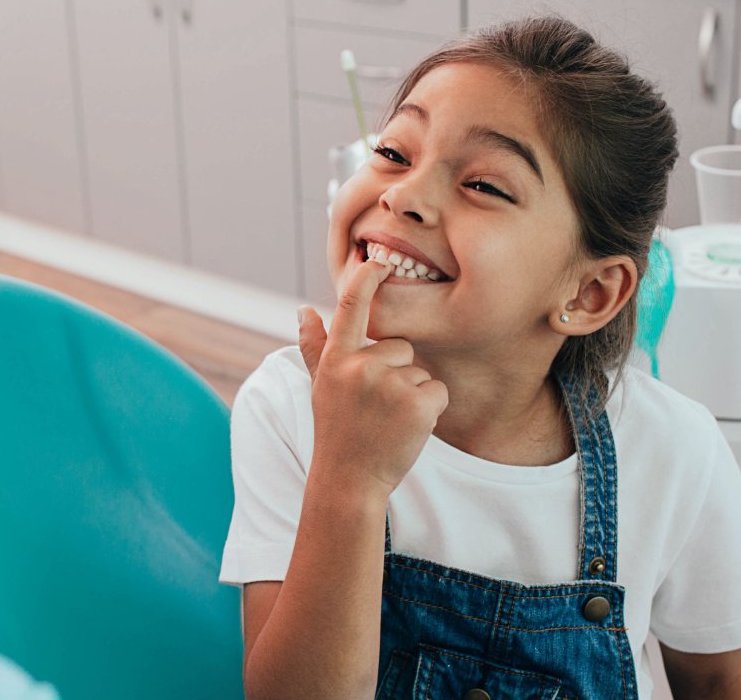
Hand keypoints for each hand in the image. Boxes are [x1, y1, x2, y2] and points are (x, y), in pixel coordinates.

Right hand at [297, 259, 449, 497]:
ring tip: (388, 420)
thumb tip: (303, 309)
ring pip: (420, 371)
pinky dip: (430, 410)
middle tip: (376, 407)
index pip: (351, 305)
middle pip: (400, 346)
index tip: (379, 259)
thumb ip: (314, 346)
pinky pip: (437, 391)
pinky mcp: (417, 404)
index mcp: (337, 358)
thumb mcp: (320, 385)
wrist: (349, 481)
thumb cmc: (336, 430)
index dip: (367, 277)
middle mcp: (360, 366)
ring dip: (412, 394)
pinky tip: (406, 428)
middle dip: (396, 373)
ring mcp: (389, 385)